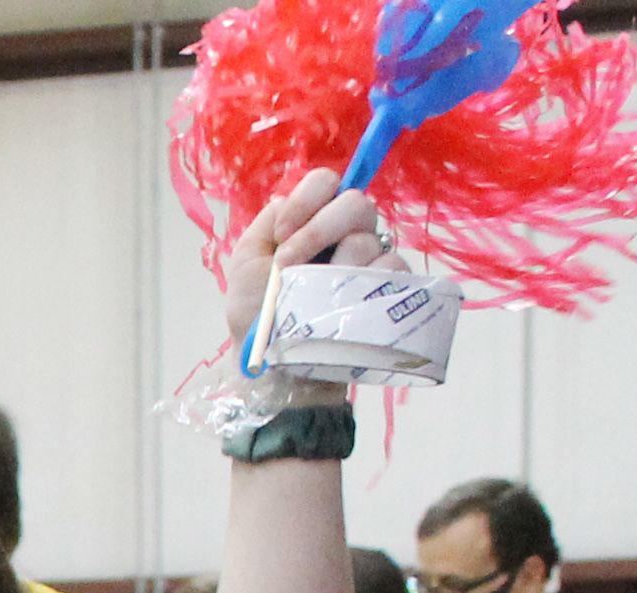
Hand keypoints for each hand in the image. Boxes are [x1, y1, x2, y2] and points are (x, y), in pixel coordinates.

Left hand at [216, 165, 393, 378]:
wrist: (272, 366)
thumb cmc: (256, 317)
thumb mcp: (246, 264)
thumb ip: (267, 223)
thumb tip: (289, 198)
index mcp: (312, 222)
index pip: (326, 183)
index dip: (307, 199)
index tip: (283, 234)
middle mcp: (346, 234)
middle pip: (356, 202)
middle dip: (318, 230)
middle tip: (290, 266)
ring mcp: (370, 261)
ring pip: (368, 239)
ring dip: (333, 267)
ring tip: (311, 298)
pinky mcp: (389, 288)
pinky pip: (391, 269)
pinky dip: (363, 284)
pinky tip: (340, 306)